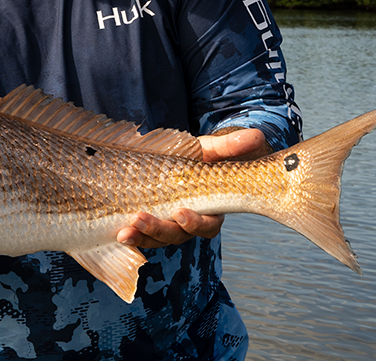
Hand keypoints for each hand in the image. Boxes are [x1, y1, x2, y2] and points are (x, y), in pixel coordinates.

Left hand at [115, 128, 270, 248]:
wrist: (175, 159)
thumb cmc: (198, 156)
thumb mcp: (211, 148)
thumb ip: (230, 146)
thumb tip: (257, 136)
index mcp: (210, 210)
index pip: (207, 226)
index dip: (195, 223)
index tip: (181, 212)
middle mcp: (188, 223)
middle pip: (177, 236)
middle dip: (158, 230)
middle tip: (140, 218)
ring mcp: (168, 226)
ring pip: (157, 240)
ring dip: (141, 237)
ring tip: (124, 231)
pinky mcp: (149, 224)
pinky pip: (141, 236)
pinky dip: (131, 237)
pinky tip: (117, 234)